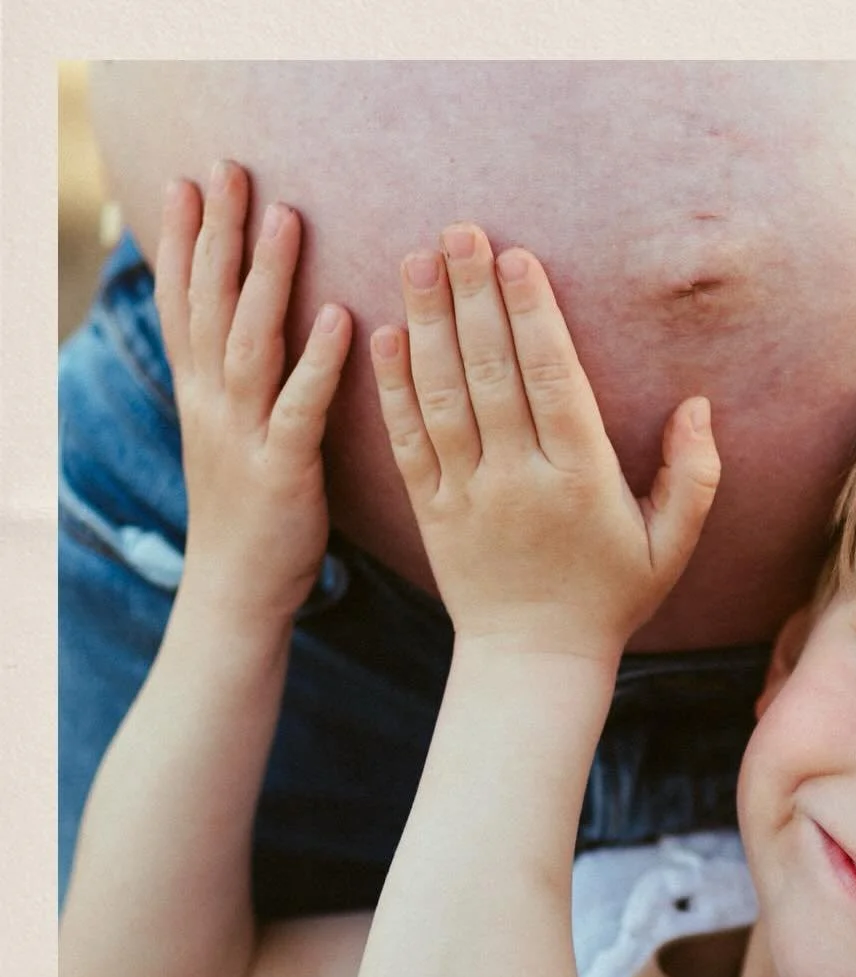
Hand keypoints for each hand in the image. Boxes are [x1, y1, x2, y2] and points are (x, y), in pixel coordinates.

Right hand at [154, 162, 351, 621]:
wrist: (234, 594)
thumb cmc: (249, 517)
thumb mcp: (231, 440)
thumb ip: (238, 387)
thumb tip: (250, 338)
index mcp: (201, 396)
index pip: (183, 303)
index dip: (181, 240)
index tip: (187, 179)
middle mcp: (213, 405)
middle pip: (208, 304)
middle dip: (217, 232)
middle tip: (228, 166)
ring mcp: (244, 435)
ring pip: (249, 341)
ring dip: (267, 277)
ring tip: (287, 217)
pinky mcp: (283, 469)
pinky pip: (300, 406)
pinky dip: (316, 360)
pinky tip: (337, 316)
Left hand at [370, 226, 720, 655]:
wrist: (534, 662)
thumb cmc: (610, 598)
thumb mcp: (670, 548)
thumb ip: (694, 477)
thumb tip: (698, 406)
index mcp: (581, 484)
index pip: (553, 384)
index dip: (533, 318)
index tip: (518, 258)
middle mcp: (520, 483)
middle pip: (492, 375)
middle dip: (474, 297)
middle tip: (458, 231)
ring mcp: (469, 497)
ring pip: (443, 398)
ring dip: (428, 323)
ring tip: (417, 259)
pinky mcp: (431, 512)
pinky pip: (409, 442)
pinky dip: (394, 387)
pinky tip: (386, 333)